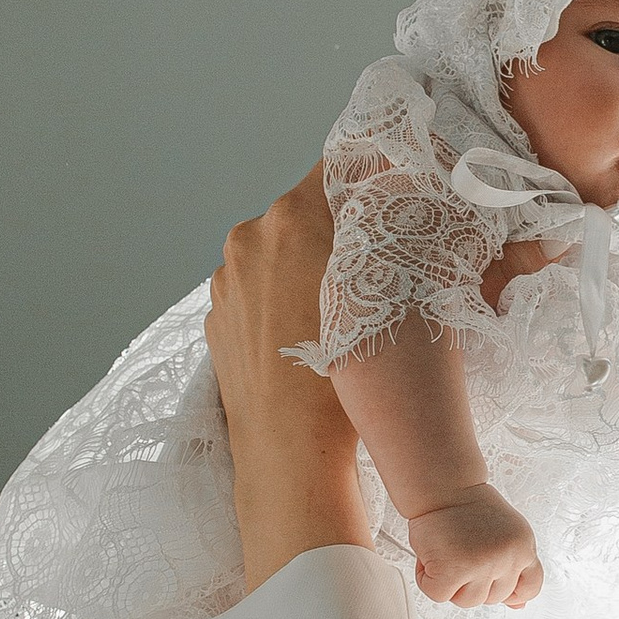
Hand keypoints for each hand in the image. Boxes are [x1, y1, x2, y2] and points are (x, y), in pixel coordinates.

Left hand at [207, 171, 373, 589]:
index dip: (374, 177)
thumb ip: (388, 233)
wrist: (289, 452)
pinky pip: (259, 290)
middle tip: (379, 259)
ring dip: (309, 264)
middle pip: (308, 209)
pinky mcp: (217, 317)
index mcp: (290, 218)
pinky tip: (308, 335)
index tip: (397, 195)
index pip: (339, 165)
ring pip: (281, 251)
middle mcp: (249, 238)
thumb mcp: (384, 292)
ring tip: (343, 308)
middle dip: (341, 226)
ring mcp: (226, 280)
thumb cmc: (343, 378)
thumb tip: (401, 198)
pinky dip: (283, 300)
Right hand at [408, 488, 543, 609]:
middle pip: (493, 599)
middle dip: (473, 582)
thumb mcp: (503, 534)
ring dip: (451, 583)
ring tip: (447, 553)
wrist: (443, 486)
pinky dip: (428, 579)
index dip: (512, 592)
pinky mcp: (453, 569)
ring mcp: (482, 564)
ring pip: (467, 601)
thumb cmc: (467, 507)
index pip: (530, 588)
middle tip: (461, 553)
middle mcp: (508, 557)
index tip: (495, 583)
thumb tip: (518, 605)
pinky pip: (439, 594)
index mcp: (524, 547)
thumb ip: (512, 568)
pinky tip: (431, 556)